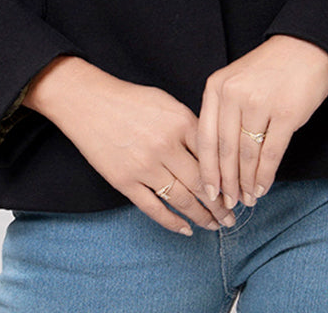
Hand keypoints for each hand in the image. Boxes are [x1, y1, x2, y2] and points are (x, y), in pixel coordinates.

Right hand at [24, 56, 235, 235]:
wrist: (89, 102)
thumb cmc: (130, 100)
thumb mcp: (167, 102)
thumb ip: (189, 126)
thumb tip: (211, 152)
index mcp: (180, 122)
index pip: (213, 156)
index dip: (229, 177)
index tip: (238, 189)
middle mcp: (165, 146)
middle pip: (202, 183)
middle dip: (221, 204)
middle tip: (233, 216)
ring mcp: (145, 166)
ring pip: (182, 200)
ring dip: (202, 216)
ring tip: (216, 225)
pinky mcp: (125, 181)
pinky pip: (154, 208)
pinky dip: (172, 222)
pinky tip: (186, 229)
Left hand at [196, 36, 327, 208]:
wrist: (305, 47)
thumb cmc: (269, 68)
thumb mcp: (235, 81)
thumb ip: (223, 110)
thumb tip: (217, 158)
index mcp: (216, 87)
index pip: (205, 138)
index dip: (206, 170)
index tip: (208, 191)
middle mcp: (234, 95)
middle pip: (224, 151)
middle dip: (225, 182)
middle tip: (228, 203)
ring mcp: (260, 104)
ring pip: (247, 156)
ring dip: (246, 183)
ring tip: (247, 198)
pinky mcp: (286, 114)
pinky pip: (271, 154)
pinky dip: (265, 176)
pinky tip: (262, 187)